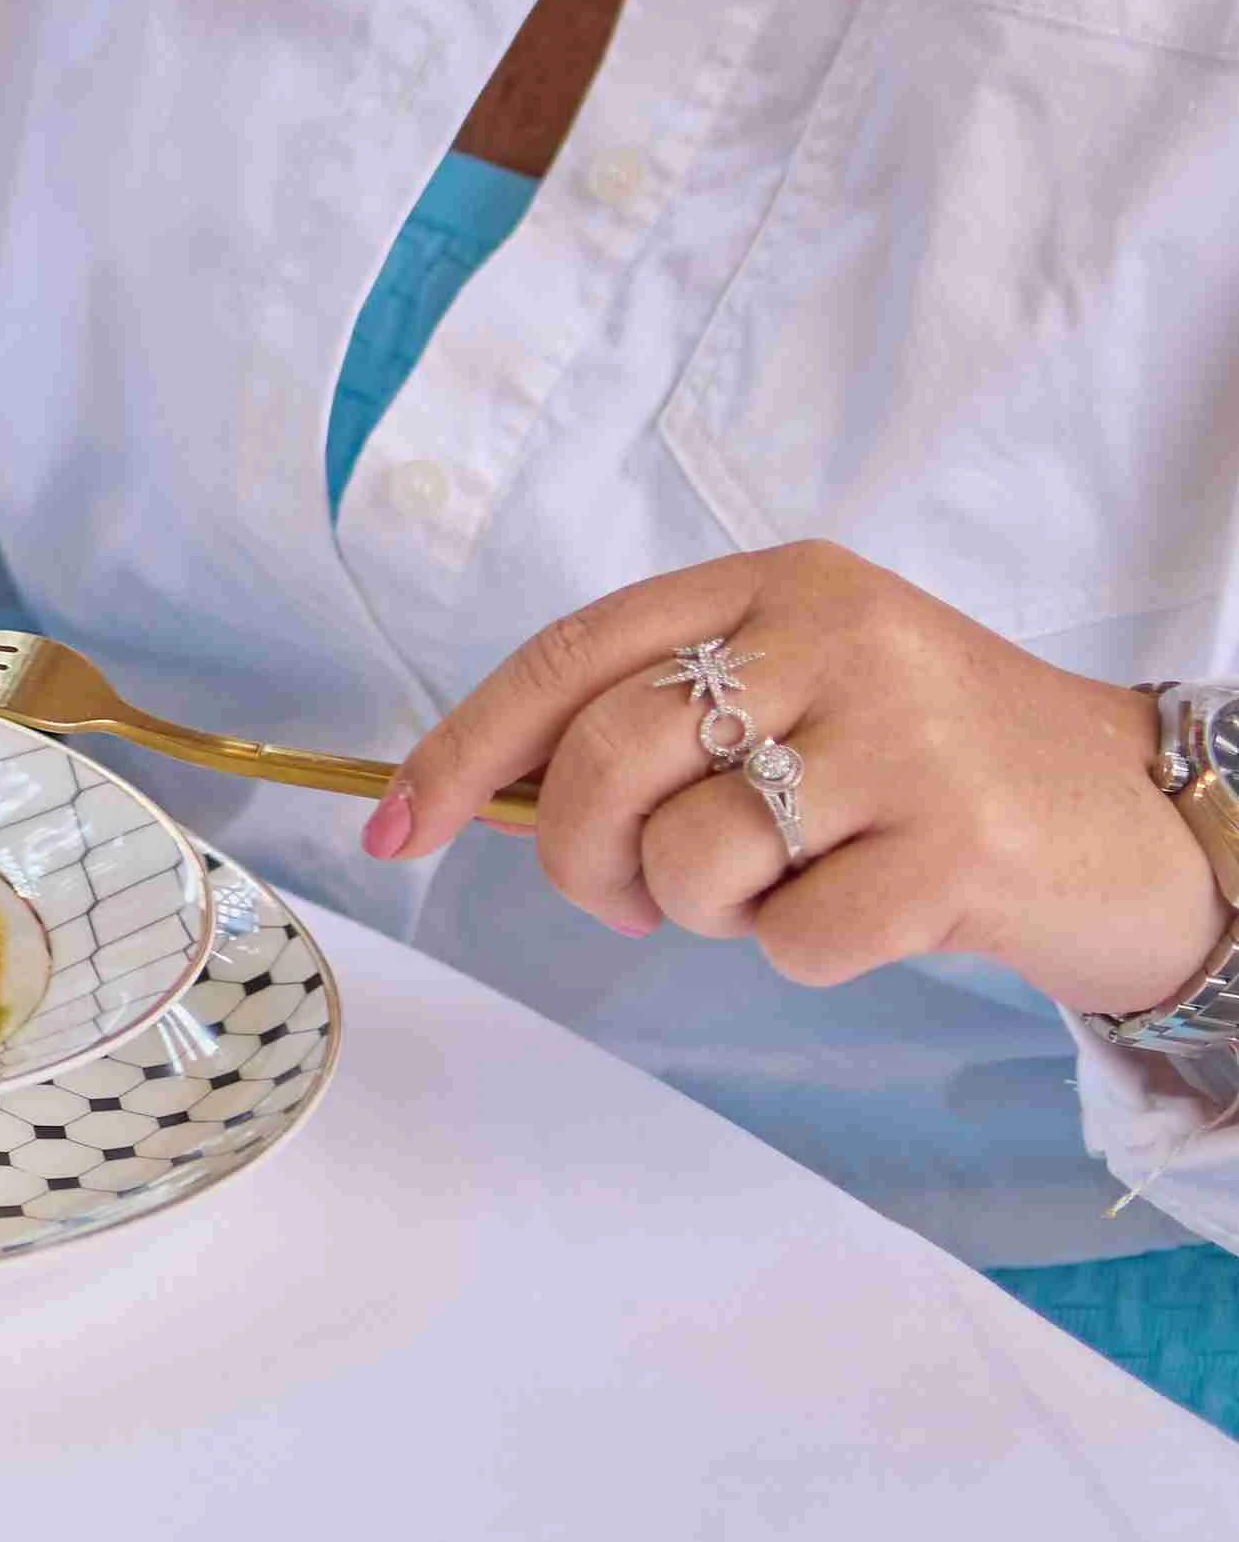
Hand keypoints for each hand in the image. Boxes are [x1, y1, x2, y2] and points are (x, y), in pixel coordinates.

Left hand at [381, 542, 1222, 1019]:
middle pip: (605, 756)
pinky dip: (803, 955)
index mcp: (779, 585)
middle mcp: (838, 635)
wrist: (1146, 821)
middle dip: (577, 856)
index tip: (395, 826)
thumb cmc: (937, 772)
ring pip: (689, 855)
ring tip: (783, 888)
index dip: (463, 749)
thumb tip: (485, 793)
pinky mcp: (960, 842)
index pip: (570, 657)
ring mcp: (906, 733)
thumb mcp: (803, 699)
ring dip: (704, 910)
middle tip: (625, 899)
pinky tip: (875, 914)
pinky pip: (791, 939)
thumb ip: (662, 722)